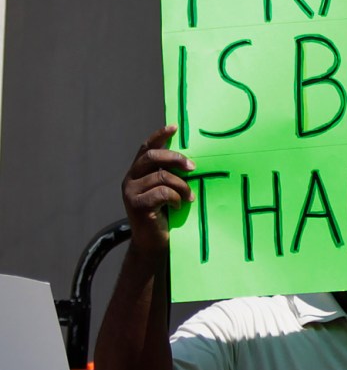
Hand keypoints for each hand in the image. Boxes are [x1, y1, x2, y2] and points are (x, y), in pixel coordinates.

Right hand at [122, 126, 192, 253]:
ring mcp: (131, 192)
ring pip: (161, 176)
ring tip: (189, 197)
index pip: (146, 148)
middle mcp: (130, 179)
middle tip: (193, 167)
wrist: (154, 243)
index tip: (175, 127)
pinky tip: (179, 207)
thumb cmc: (166, 215)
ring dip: (182, 186)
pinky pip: (162, 193)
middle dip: (175, 158)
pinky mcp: (136, 205)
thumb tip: (193, 161)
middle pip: (151, 157)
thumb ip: (171, 176)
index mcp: (138, 172)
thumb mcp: (168, 191)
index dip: (159, 136)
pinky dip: (176, 198)